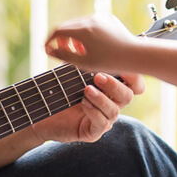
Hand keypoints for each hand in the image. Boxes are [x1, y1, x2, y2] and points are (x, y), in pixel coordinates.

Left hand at [29, 71, 144, 142]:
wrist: (42, 114)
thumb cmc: (59, 92)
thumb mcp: (73, 73)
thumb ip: (83, 60)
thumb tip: (86, 43)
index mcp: (112, 89)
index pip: (134, 84)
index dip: (134, 76)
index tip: (123, 67)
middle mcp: (112, 104)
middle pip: (127, 96)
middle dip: (114, 85)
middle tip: (98, 76)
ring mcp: (104, 119)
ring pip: (114, 110)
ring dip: (101, 98)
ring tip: (86, 90)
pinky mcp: (93, 132)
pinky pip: (102, 123)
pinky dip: (94, 112)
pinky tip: (83, 103)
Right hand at [43, 14, 141, 74]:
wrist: (136, 55)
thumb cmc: (110, 62)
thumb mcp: (84, 63)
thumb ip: (63, 56)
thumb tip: (47, 49)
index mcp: (83, 29)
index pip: (58, 30)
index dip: (49, 40)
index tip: (46, 49)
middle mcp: (90, 19)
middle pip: (67, 26)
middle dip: (62, 39)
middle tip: (62, 53)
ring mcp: (100, 17)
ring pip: (79, 24)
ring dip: (74, 36)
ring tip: (78, 51)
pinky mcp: (108, 18)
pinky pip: (91, 23)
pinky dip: (86, 33)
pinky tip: (91, 46)